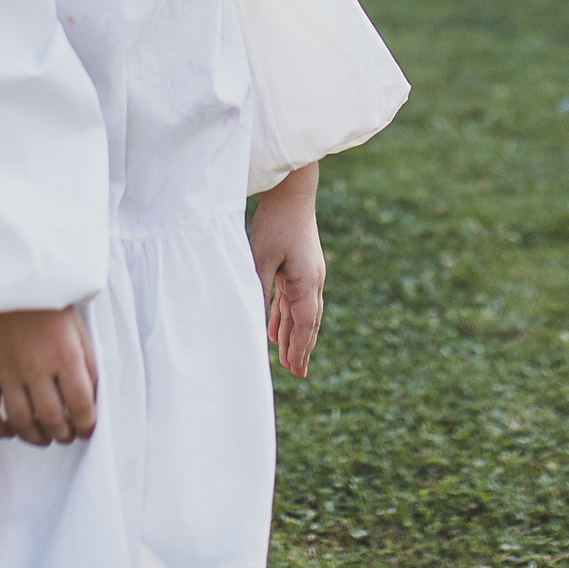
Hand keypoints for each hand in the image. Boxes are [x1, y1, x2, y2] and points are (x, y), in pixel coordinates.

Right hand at [0, 308, 97, 444]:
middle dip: (63, 434)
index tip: (86, 429)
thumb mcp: (77, 328)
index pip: (81, 405)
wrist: (5, 277)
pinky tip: (8, 430)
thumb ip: (86, 364)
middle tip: (66, 435)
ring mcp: (6, 371)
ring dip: (35, 437)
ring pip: (21, 421)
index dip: (86, 424)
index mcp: (65, 354)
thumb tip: (91, 398)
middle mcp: (36, 367)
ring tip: (43, 436)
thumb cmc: (45, 301)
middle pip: (51, 418)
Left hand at [250, 162, 325, 378]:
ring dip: (294, 334)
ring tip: (285, 357)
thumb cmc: (276, 224)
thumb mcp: (262, 259)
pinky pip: (295, 298)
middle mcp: (313, 281)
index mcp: (307, 282)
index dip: (299, 348)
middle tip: (296, 373)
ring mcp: (309, 274)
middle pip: (308, 322)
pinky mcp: (301, 267)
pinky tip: (276, 329)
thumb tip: (255, 321)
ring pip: (302, 312)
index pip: (305, 323)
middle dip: (301, 348)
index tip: (296, 370)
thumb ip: (260, 290)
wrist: (292, 194)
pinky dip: (286, 315)